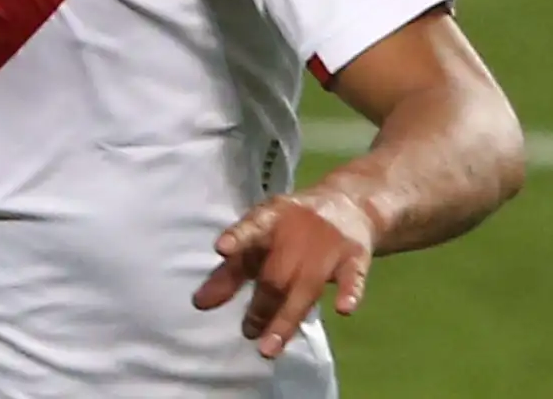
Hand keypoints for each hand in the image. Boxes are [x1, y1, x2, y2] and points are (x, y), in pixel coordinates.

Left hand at [192, 191, 375, 359]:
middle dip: (260, 305)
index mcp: (270, 221)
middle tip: (247, 332)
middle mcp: (297, 232)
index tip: (221, 249)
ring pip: (306, 286)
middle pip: (276, 273)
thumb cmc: (290, 230)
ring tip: (268, 347)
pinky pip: (352, 277)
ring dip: (287, 317)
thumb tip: (199, 304)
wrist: (347, 205)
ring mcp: (327, 245)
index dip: (237, 237)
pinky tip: (344, 309)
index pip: (251, 228)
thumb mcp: (259, 243)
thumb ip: (229, 273)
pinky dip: (349, 292)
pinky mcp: (354, 257)